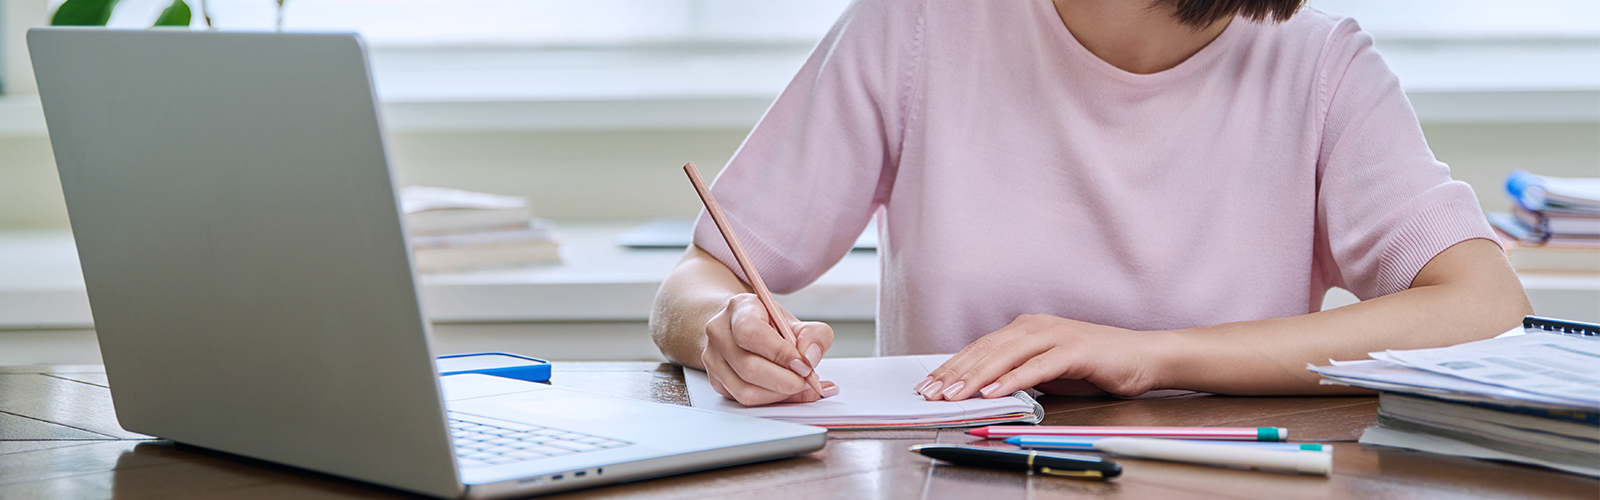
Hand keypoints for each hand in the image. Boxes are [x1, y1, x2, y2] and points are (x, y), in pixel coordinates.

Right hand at [703, 293, 838, 405]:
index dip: (780, 353)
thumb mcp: (795, 322)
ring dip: (779, 394)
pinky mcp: (716, 381)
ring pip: (745, 391)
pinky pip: (744, 400)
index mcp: (739, 309)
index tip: (804, 364)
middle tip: (806, 380)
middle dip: (785, 380)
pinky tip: (786, 392)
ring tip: (798, 385)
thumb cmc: (767, 324)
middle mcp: (719, 333)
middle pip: (748, 368)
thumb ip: (814, 336)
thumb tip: (810, 359)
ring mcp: (713, 359)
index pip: (751, 333)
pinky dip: (771, 399)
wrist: (739, 327)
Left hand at [913, 314, 1165, 400]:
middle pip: (986, 350)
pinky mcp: (1075, 350)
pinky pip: (1036, 367)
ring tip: (953, 395)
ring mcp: (1055, 335)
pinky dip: (1012, 379)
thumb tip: (982, 390)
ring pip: (1005, 356)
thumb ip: (1017, 374)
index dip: (951, 366)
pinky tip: (993, 392)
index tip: (928, 385)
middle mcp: (1036, 326)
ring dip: (976, 378)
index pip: (980, 348)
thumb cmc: (1095, 365)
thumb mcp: (1047, 371)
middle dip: (955, 373)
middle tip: (930, 393)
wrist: (1143, 357)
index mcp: (1025, 328)